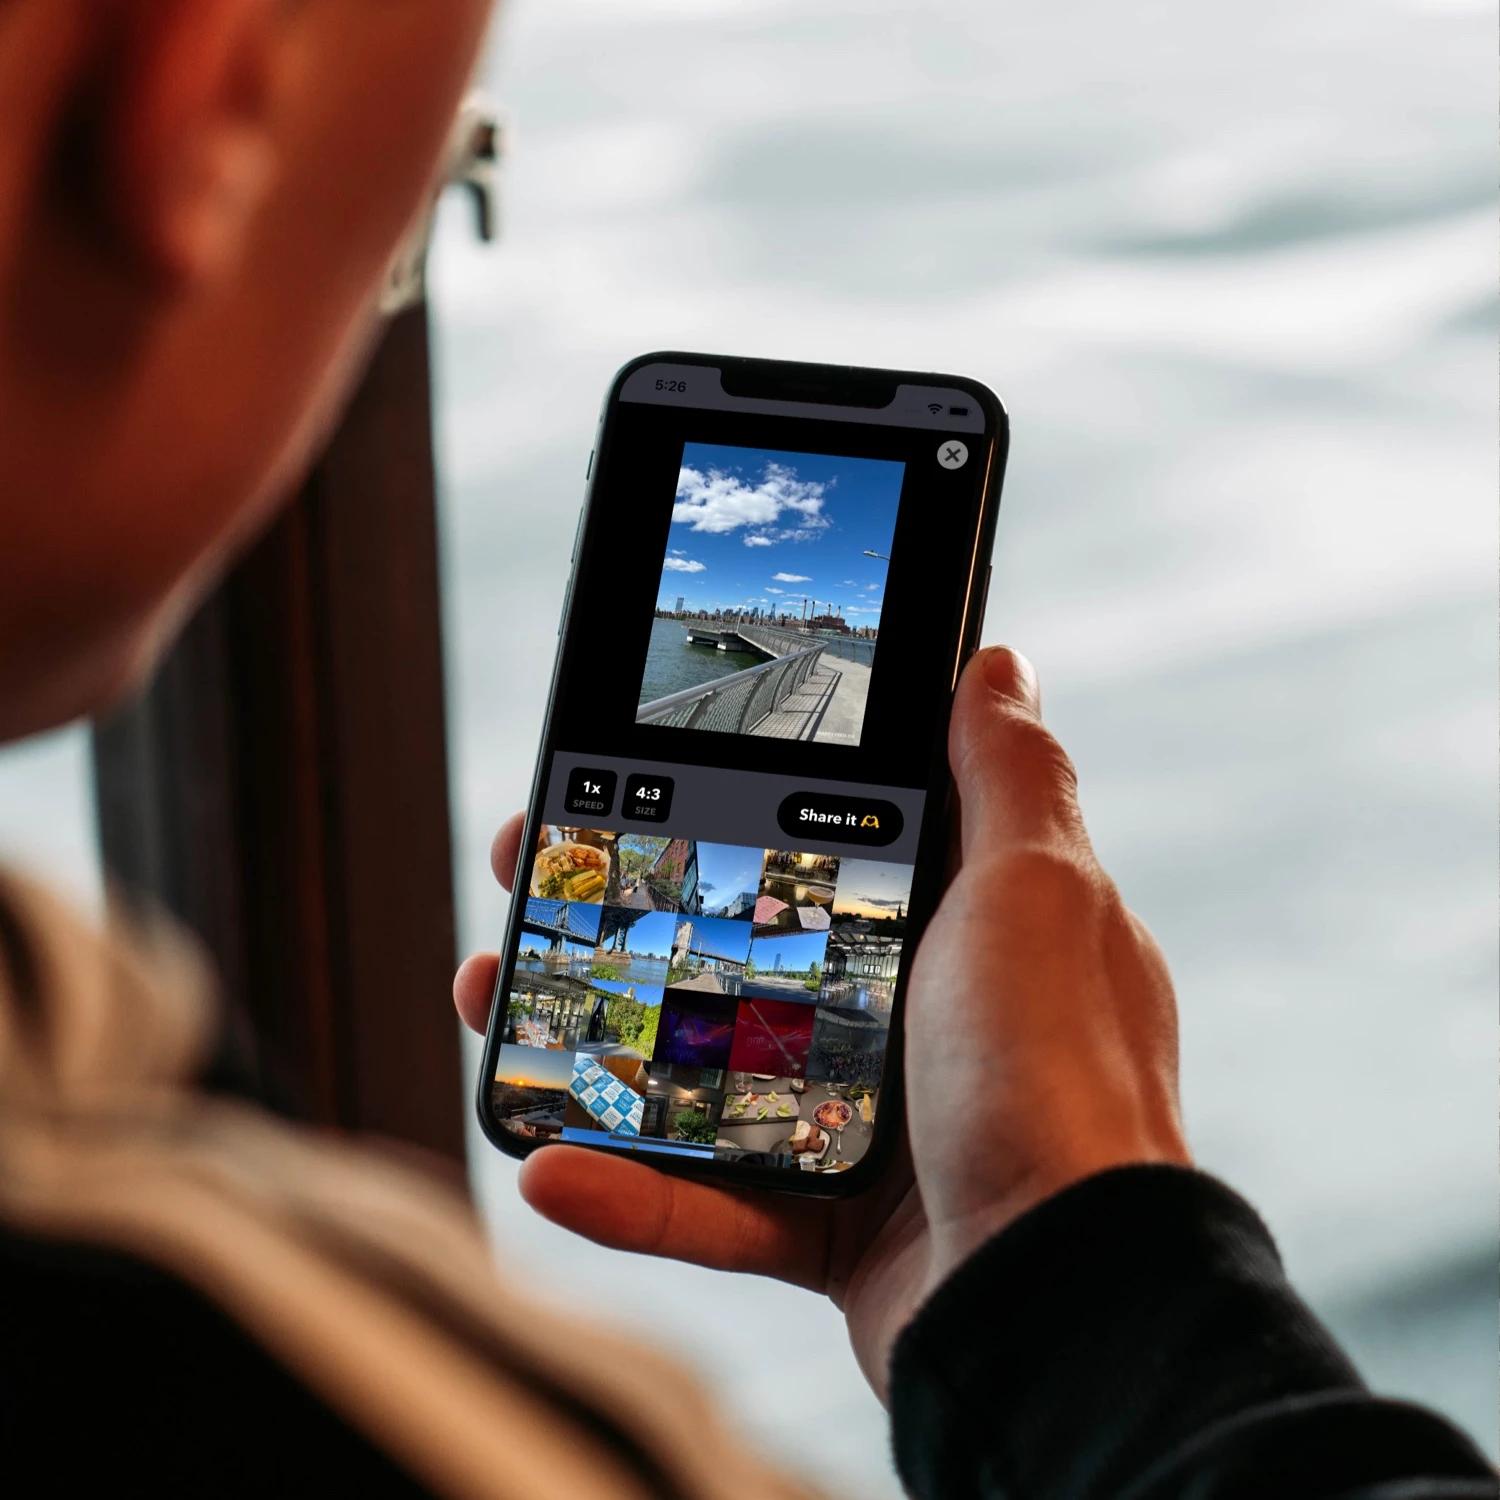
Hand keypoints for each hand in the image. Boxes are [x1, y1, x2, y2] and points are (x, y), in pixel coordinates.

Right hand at [454, 647, 1189, 1399]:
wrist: (1067, 1298)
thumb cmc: (1064, 1076)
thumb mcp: (1040, 890)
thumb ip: (1008, 777)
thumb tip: (998, 665)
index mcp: (959, 929)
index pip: (819, 841)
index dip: (717, 804)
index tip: (629, 777)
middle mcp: (917, 1020)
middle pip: (736, 948)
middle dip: (621, 913)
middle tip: (526, 877)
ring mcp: (873, 1126)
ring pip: (701, 1069)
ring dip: (592, 1040)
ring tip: (493, 999)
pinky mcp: (835, 1229)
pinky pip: (713, 1205)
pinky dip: (630, 1193)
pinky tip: (550, 1167)